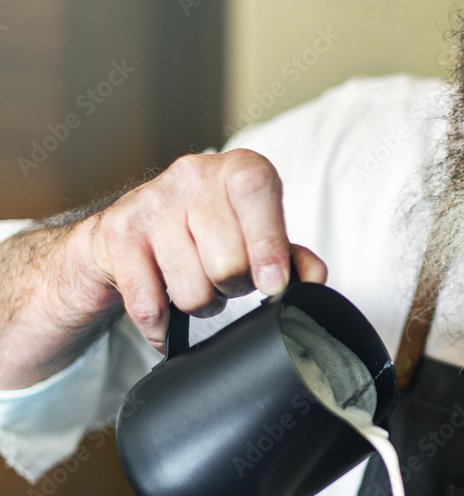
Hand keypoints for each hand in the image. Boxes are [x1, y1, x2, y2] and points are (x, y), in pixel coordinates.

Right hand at [81, 149, 326, 350]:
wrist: (129, 228)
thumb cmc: (208, 228)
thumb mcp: (256, 232)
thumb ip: (293, 255)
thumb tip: (312, 278)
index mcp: (238, 169)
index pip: (256, 192)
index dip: (268, 244)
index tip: (272, 283)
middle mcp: (193, 176)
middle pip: (227, 262)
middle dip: (234, 286)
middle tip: (228, 279)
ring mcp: (151, 203)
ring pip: (191, 290)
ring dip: (202, 304)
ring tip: (199, 285)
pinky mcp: (117, 235)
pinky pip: (149, 306)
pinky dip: (161, 326)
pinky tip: (166, 316)